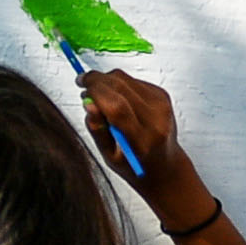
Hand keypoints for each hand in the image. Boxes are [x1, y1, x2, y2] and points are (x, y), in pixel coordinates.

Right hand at [76, 67, 204, 214]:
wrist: (164, 164)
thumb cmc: (135, 165)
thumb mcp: (109, 157)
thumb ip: (98, 131)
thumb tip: (89, 105)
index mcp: (142, 141)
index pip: (117, 107)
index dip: (96, 91)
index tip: (80, 84)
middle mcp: (156, 120)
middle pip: (121, 87)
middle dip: (97, 80)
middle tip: (83, 83)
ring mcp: (162, 106)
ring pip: (126, 79)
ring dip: (107, 81)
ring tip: (99, 96)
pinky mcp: (163, 96)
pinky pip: (134, 81)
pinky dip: (120, 84)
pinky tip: (117, 98)